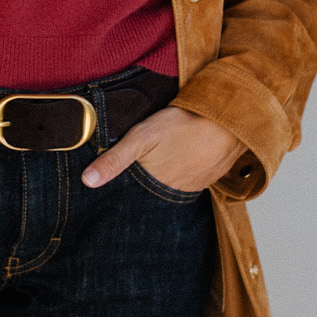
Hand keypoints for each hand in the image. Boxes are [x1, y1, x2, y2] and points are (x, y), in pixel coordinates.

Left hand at [81, 106, 238, 191]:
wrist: (228, 119)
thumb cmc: (183, 124)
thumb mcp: (141, 137)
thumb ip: (115, 160)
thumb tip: (88, 181)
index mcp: (157, 186)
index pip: (136, 197)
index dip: (127, 192)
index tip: (120, 186)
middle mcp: (176, 193)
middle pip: (154, 194)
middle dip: (146, 186)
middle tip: (148, 165)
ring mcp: (195, 186)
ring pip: (172, 189)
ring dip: (166, 180)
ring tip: (163, 162)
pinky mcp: (209, 178)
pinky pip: (191, 181)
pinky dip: (183, 173)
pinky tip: (181, 159)